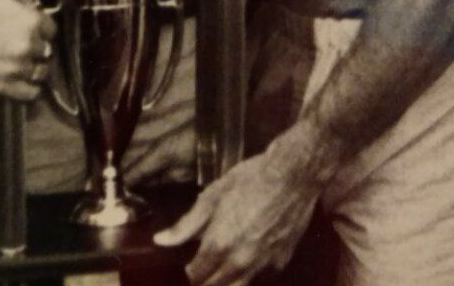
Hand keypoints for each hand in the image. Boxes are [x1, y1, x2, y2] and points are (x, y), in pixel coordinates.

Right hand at [0, 0, 55, 100]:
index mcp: (31, 20)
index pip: (51, 28)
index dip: (43, 29)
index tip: (37, 30)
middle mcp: (30, 45)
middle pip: (46, 51)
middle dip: (39, 49)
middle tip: (30, 49)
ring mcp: (19, 68)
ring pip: (40, 73)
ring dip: (36, 69)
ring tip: (29, 68)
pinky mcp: (5, 86)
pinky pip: (29, 93)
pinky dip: (31, 90)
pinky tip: (28, 86)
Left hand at [154, 139, 319, 285]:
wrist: (293, 177)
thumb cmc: (249, 180)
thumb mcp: (212, 197)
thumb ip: (186, 225)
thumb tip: (160, 241)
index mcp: (219, 245)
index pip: (195, 276)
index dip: (190, 269)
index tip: (191, 259)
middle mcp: (240, 262)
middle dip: (205, 279)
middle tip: (205, 264)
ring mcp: (262, 267)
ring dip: (225, 282)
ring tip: (222, 268)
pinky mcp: (280, 264)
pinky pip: (258, 281)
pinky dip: (248, 276)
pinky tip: (246, 260)